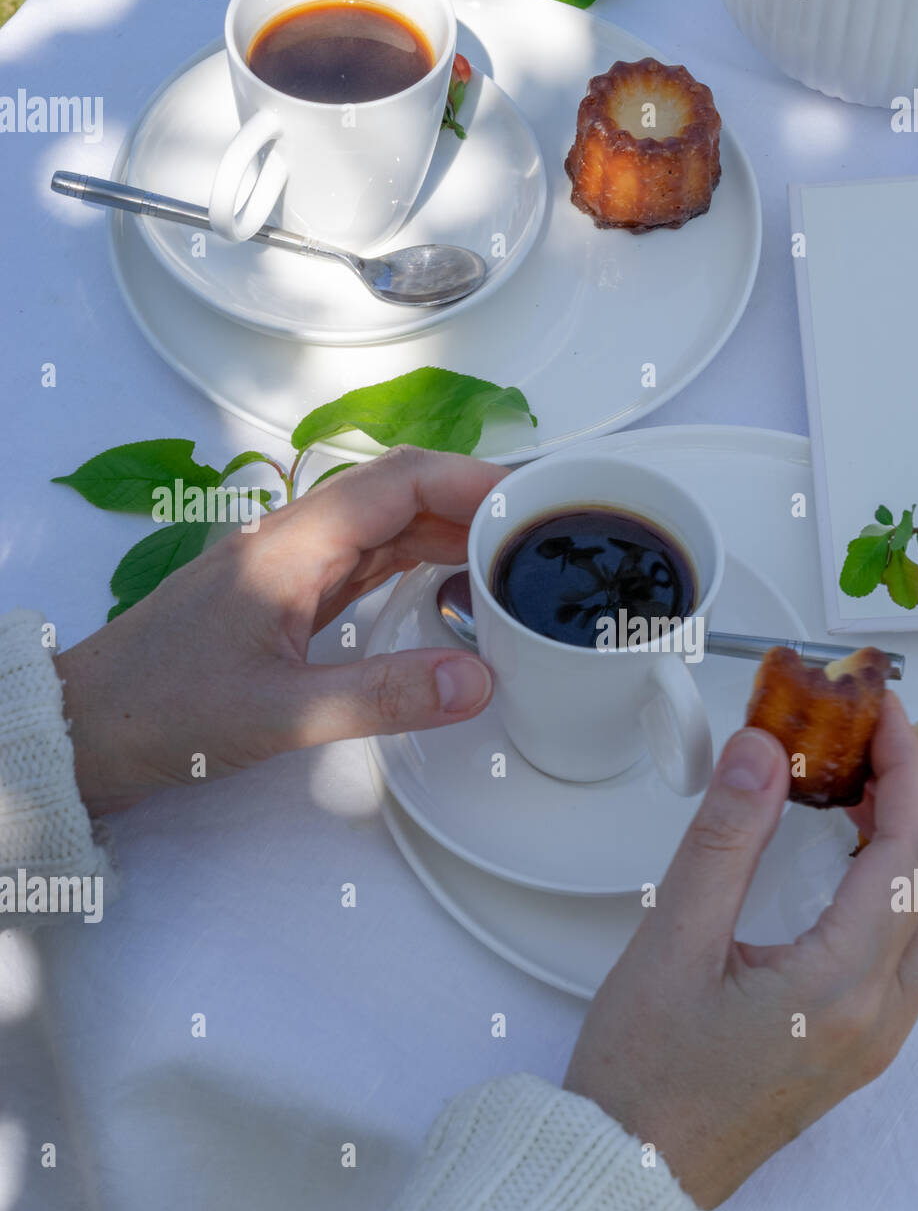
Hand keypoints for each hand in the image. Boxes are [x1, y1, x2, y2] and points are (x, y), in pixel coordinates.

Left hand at [55, 446, 505, 815]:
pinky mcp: (287, 597)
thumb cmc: (160, 711)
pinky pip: (367, 563)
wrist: (86, 729)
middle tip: (539, 532)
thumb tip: (477, 681)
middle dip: (472, 504)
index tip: (531, 501)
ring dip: (448, 534)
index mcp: (289, 545)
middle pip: (399, 495)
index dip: (471, 481)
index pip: (398, 482)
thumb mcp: (278, 713)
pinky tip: (449, 587)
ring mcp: (289, 567)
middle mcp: (292, 542)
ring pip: (385, 526)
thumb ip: (382, 696)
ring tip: (510, 558)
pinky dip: (417, 566)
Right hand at [564, 692, 917, 1210]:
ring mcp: (880, 1036)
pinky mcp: (863, 1045)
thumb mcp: (672, 942)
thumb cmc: (644, 1077)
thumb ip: (724, 837)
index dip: (903, 766)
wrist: (634, 1168)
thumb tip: (760, 752)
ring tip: (901, 791)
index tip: (879, 714)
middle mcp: (879, 1015)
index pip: (909, 848)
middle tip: (886, 741)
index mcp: (840, 984)